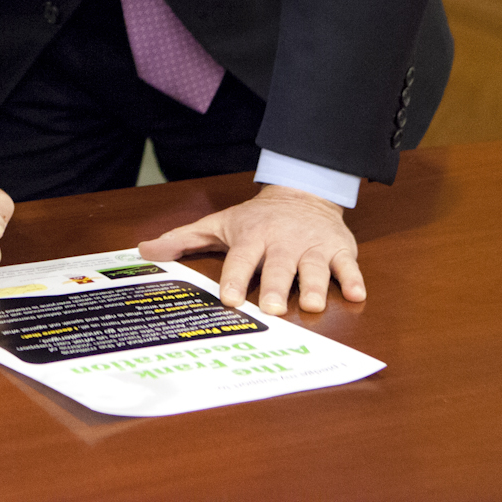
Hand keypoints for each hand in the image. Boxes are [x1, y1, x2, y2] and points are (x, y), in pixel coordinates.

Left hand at [137, 183, 363, 313]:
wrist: (302, 192)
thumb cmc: (255, 218)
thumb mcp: (218, 224)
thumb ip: (183, 240)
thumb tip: (144, 250)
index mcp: (252, 237)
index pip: (241, 260)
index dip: (235, 278)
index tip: (230, 298)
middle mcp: (283, 242)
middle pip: (278, 266)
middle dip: (276, 286)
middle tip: (273, 309)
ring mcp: (313, 246)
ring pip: (315, 267)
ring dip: (315, 285)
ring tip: (312, 304)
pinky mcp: (339, 248)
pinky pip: (348, 265)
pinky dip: (353, 279)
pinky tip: (357, 294)